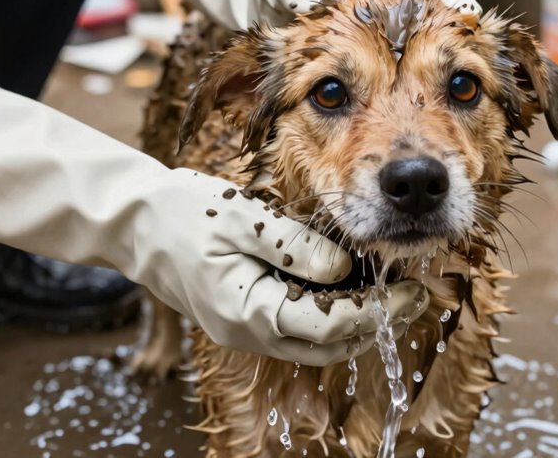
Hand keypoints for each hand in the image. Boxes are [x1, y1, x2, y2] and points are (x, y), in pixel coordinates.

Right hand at [0, 69, 428, 364]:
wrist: (138, 224)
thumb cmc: (184, 213)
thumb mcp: (243, 218)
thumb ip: (295, 246)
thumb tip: (346, 267)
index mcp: (244, 309)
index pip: (327, 326)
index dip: (377, 312)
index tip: (412, 291)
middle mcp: (248, 332)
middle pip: (329, 345)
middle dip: (378, 323)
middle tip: (419, 294)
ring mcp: (247, 331)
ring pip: (319, 343)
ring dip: (360, 323)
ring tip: (399, 292)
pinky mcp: (249, 319)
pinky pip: (302, 328)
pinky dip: (335, 315)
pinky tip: (358, 288)